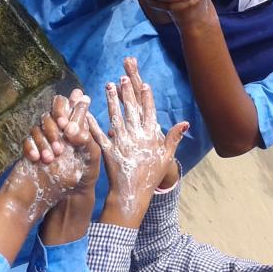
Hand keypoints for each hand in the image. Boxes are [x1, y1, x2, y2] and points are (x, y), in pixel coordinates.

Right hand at [5, 94, 96, 222]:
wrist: (63, 201)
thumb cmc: (82, 178)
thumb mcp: (90, 159)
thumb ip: (86, 140)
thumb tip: (71, 127)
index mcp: (75, 128)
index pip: (69, 104)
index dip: (67, 106)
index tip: (67, 123)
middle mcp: (59, 131)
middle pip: (50, 112)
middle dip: (53, 125)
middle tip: (60, 138)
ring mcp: (44, 140)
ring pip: (38, 126)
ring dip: (45, 140)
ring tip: (53, 158)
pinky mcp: (32, 150)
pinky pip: (27, 140)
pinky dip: (32, 148)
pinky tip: (38, 160)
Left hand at [90, 58, 187, 226]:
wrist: (133, 194)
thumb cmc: (151, 176)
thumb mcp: (167, 157)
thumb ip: (174, 138)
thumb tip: (185, 122)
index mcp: (150, 137)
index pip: (149, 113)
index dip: (147, 98)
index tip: (144, 84)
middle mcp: (136, 137)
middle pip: (131, 110)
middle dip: (127, 92)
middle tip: (123, 77)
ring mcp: (121, 143)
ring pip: (115, 117)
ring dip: (111, 101)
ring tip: (108, 85)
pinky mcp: (108, 151)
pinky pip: (99, 134)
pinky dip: (92, 123)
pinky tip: (87, 111)